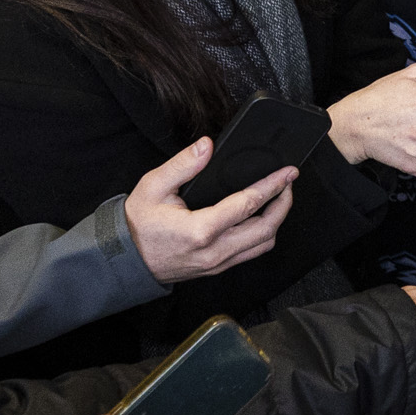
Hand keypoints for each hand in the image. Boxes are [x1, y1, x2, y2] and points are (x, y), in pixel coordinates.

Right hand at [123, 135, 295, 283]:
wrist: (126, 259)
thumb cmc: (138, 224)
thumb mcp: (154, 186)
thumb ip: (183, 164)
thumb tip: (206, 146)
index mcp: (200, 230)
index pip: (248, 205)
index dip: (272, 186)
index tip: (288, 172)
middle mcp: (214, 251)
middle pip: (266, 229)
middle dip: (284, 204)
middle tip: (289, 183)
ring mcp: (218, 263)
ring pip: (263, 245)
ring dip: (277, 221)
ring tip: (279, 198)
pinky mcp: (218, 268)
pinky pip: (251, 253)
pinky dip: (264, 234)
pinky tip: (262, 217)